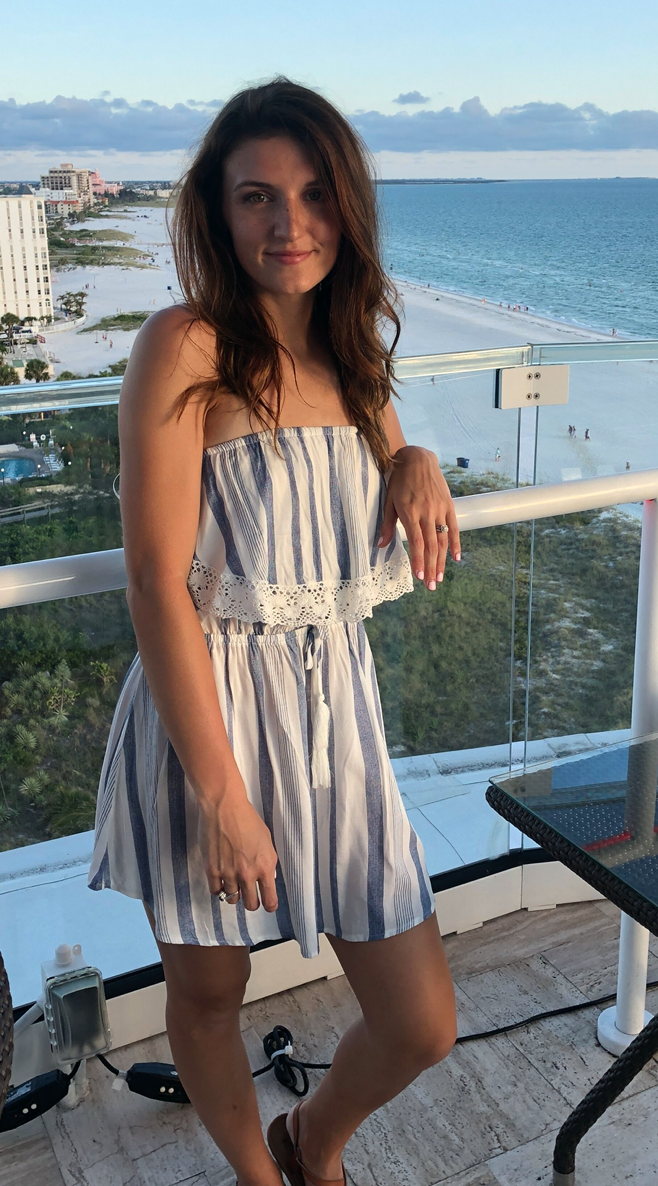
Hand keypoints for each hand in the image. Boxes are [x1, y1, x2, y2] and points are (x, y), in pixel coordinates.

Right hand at [197, 780, 278, 912]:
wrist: (224, 807)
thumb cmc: (247, 819)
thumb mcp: (267, 840)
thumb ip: (267, 861)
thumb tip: (267, 877)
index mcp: (266, 866)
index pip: (270, 900)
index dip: (269, 905)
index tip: (267, 905)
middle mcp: (248, 874)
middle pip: (251, 904)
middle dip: (251, 902)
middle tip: (249, 895)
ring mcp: (229, 874)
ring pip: (232, 899)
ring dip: (234, 893)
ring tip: (233, 882)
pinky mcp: (212, 870)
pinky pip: (216, 891)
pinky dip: (219, 888)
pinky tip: (221, 879)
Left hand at [378, 445, 459, 588]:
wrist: (417, 459)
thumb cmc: (399, 481)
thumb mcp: (389, 501)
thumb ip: (388, 525)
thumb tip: (380, 546)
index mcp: (410, 512)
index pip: (416, 541)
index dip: (418, 560)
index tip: (420, 577)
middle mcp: (426, 512)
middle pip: (431, 545)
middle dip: (430, 567)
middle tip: (431, 586)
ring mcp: (439, 509)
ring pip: (443, 540)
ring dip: (441, 560)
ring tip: (440, 577)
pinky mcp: (448, 505)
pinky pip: (454, 528)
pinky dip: (456, 544)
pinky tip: (456, 558)